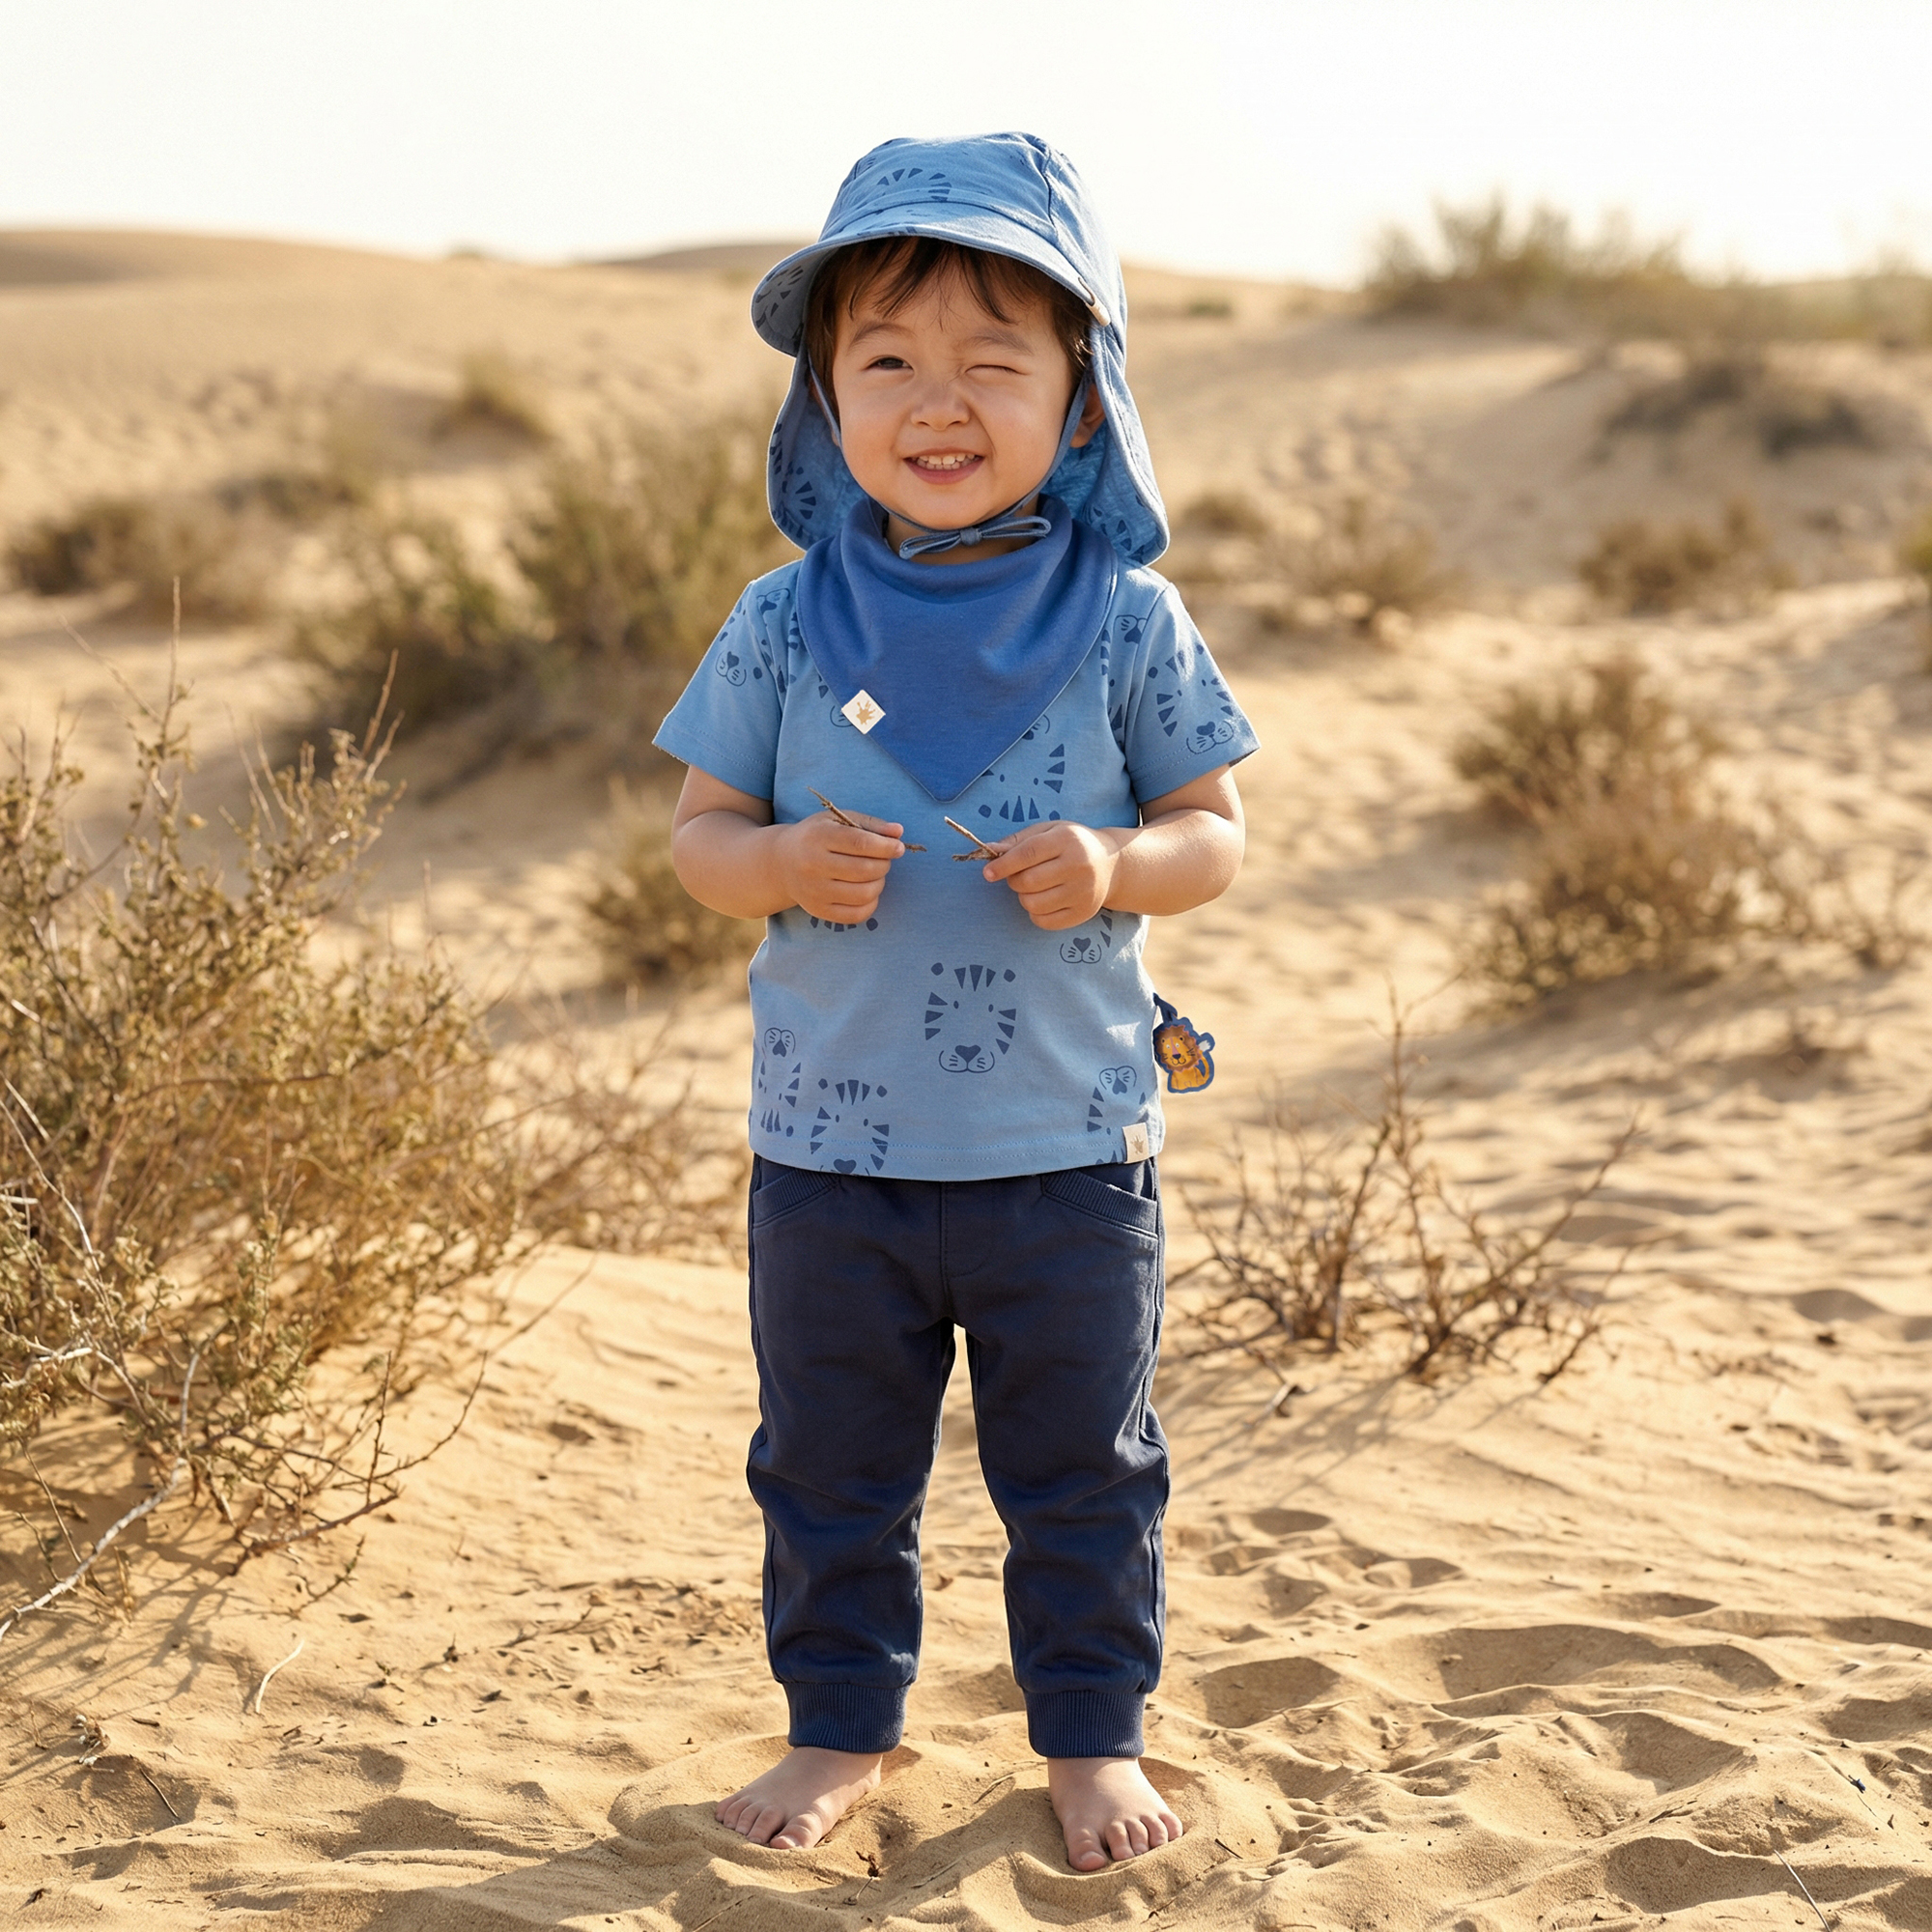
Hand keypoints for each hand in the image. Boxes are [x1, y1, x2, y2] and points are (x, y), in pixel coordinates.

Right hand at [778, 808, 905, 923]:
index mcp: (819, 837)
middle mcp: (813, 865)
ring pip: (863, 894)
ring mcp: (814, 891)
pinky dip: (871, 904)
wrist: (781, 862)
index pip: (860, 843)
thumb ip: (870, 824)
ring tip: (875, 874)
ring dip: (879, 883)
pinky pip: (856, 915)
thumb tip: (899, 832)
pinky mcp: (817, 910)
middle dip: (884, 864)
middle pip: (864, 870)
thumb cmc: (817, 836)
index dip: (886, 847)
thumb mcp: (838, 820)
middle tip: (884, 860)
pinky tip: (868, 891)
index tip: (898, 848)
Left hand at [982, 822, 1119, 929]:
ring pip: (1033, 904)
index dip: (1003, 865)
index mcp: (1067, 840)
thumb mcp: (1049, 831)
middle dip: (1014, 880)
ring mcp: (1083, 892)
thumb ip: (1018, 840)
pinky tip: (1044, 900)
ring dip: (1024, 897)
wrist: (1112, 864)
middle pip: (1028, 881)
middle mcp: (1078, 866)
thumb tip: (989, 850)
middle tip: (1020, 875)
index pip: (1028, 854)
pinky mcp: (1083, 913)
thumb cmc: (1072, 844)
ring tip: (1034, 887)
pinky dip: (1035, 913)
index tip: (987, 872)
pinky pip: (1044, 921)